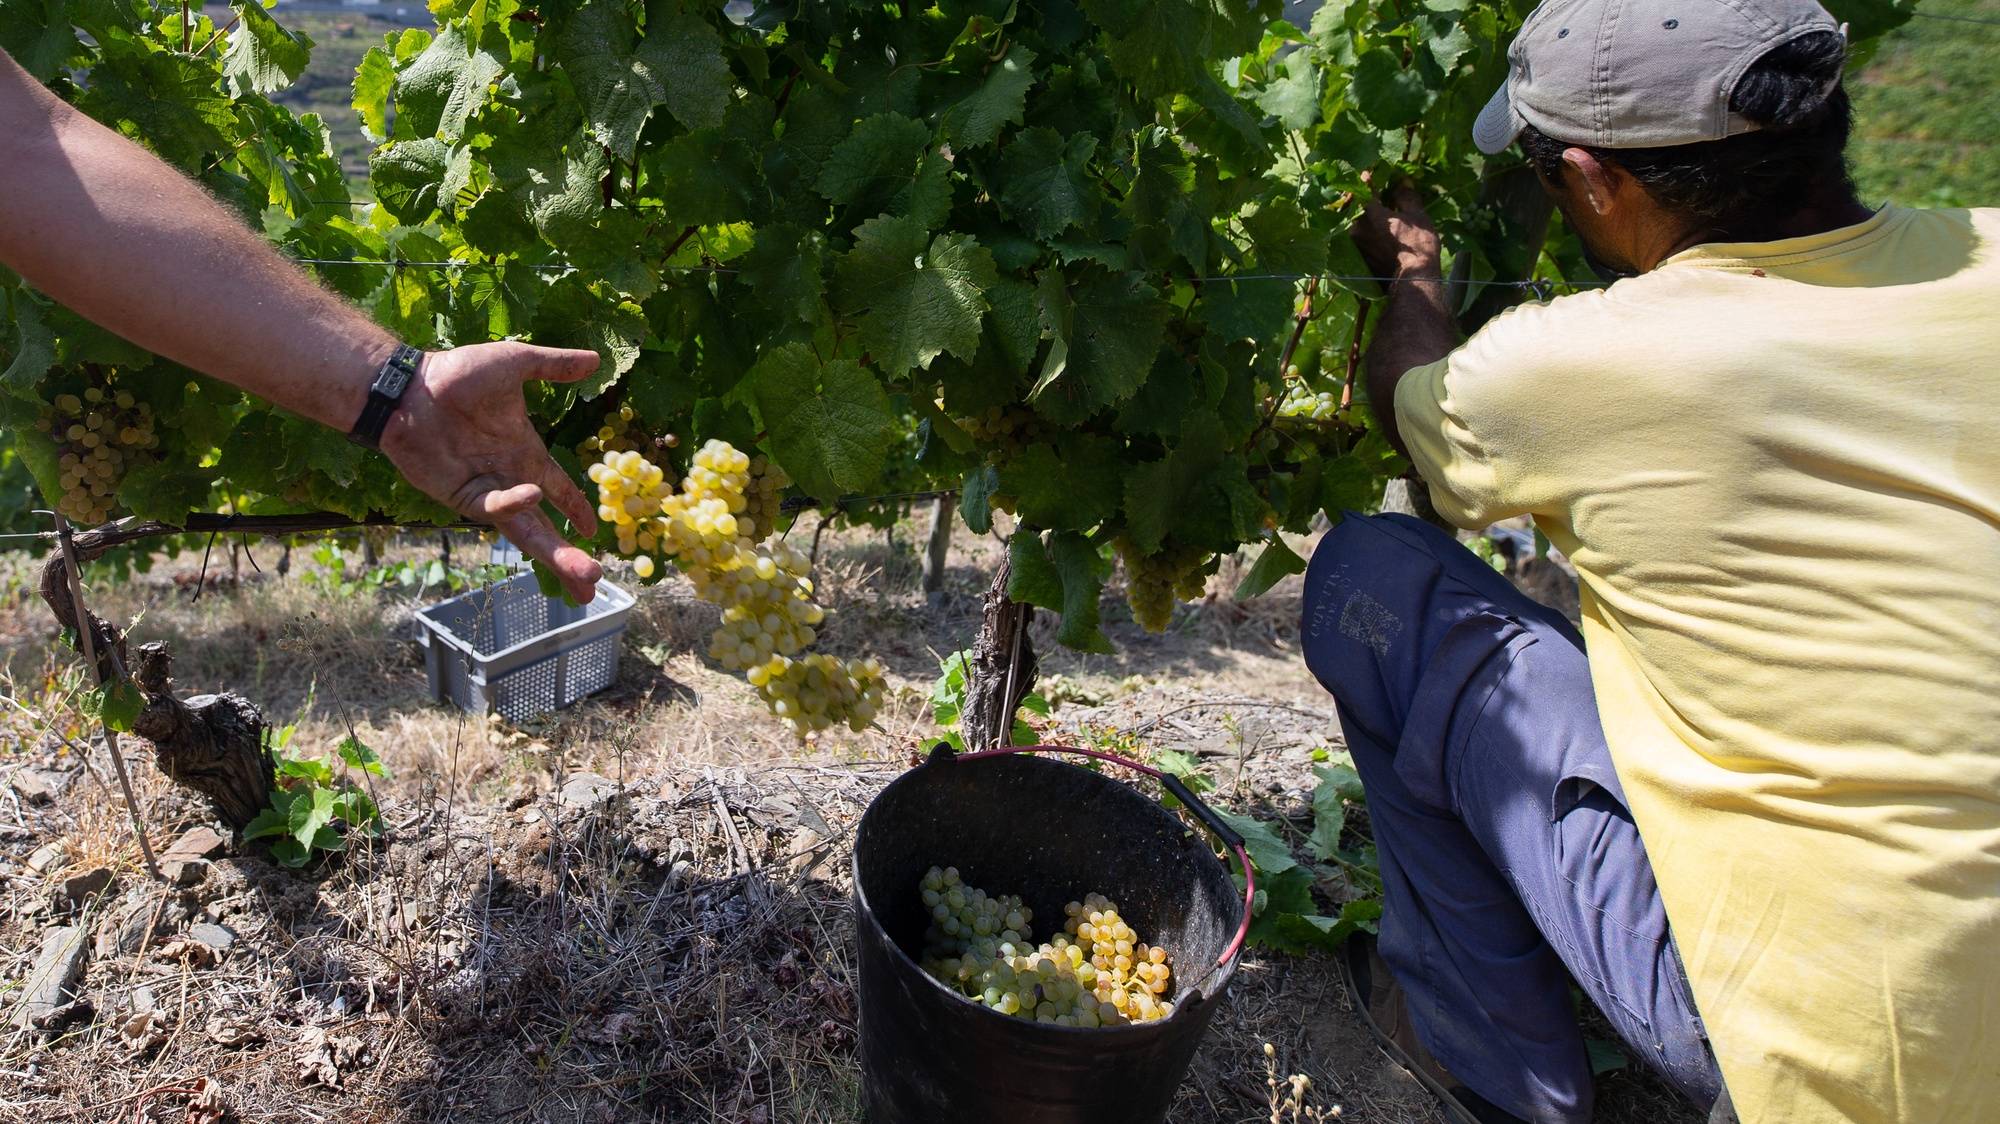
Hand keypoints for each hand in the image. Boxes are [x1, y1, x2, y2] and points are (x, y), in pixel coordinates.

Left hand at [380, 341, 604, 602]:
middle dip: (570, 556)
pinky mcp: (462, 496)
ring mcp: (486, 491)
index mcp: (526, 454)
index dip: (577, 510)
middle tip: (594, 582)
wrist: (407, 387)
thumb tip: (596, 360)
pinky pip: (493, 507)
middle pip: (546, 527)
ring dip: (553, 554)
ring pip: (526, 532)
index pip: (559, 490)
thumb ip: (554, 365)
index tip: (595, 531)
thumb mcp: (514, 363)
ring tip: (580, 576)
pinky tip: (531, 495)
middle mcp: (510, 479)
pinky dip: (512, 504)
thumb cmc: (457, 374)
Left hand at [1350, 182, 1442, 281]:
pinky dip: (1364, 233)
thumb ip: (1406, 197)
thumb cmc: (1418, 244)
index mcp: (1370, 213)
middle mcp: (1357, 227)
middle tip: (1368, 193)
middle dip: (1361, 199)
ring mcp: (1355, 244)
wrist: (1413, 280)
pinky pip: (1358, 239)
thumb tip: (1403, 183)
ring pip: (1355, 224)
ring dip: (1362, 217)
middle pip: (1354, 207)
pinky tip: (1374, 233)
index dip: (1367, 180)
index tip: (1369, 174)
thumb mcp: (1417, 216)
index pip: (1364, 189)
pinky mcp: (1358, 258)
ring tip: (1373, 214)